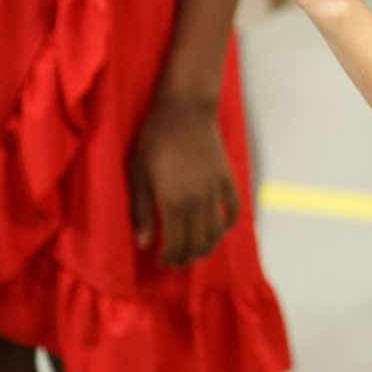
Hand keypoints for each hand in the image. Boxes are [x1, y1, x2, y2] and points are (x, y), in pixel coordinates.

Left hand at [132, 95, 238, 265]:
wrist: (186, 109)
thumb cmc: (155, 139)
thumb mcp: (139, 174)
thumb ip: (141, 210)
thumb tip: (144, 244)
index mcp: (174, 202)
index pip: (176, 244)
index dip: (169, 258)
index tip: (160, 262)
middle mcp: (199, 201)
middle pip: (197, 243)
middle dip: (185, 257)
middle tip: (174, 261)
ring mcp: (216, 191)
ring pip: (216, 232)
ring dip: (206, 247)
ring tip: (194, 252)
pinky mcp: (227, 179)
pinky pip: (233, 211)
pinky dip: (227, 225)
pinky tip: (217, 230)